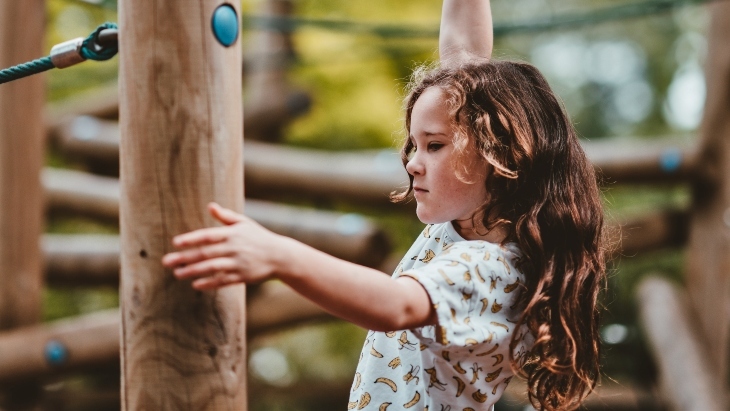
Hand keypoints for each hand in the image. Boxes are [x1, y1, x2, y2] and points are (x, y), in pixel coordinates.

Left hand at [161, 202, 286, 289]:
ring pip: (211, 268)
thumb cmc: (259, 237)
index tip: (176, 242)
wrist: (280, 256)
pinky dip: (209, 283)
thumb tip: (210, 205)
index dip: (191, 239)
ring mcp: (238, 263)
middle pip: (205, 253)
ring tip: (177, 274)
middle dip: (185, 257)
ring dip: (193, 271)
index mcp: (232, 233)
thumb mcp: (244, 223)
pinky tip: (195, 285)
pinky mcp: (242, 276)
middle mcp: (234, 248)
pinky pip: (222, 281)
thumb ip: (226, 216)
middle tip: (166, 261)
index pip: (208, 236)